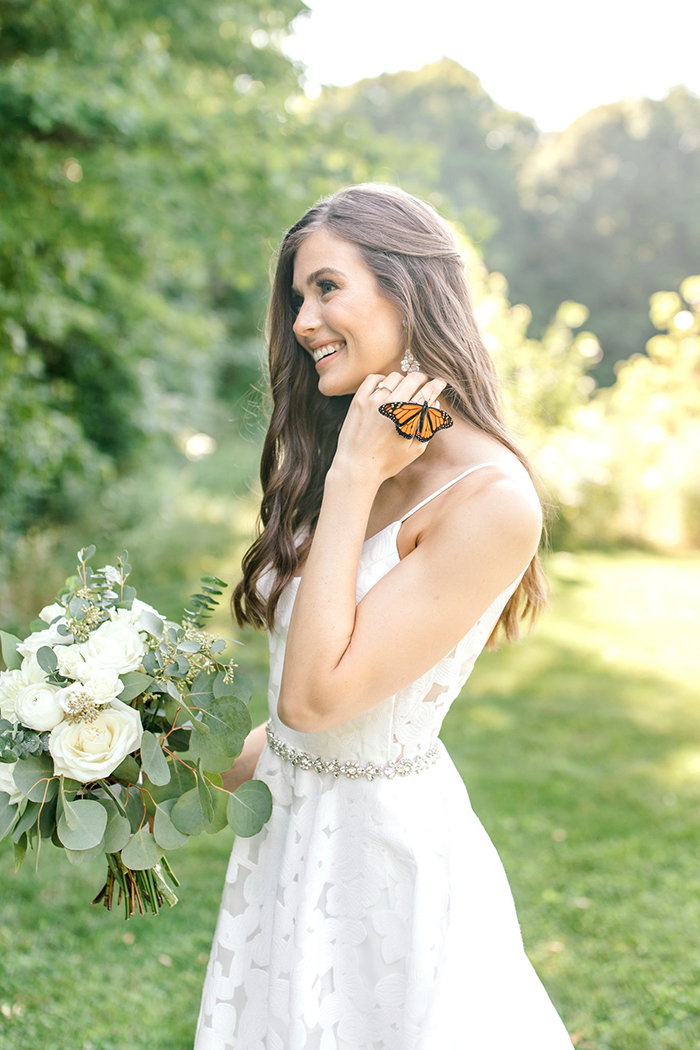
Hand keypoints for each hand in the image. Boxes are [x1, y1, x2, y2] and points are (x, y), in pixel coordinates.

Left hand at [333, 370, 448, 483]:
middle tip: (425, 382)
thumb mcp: (415, 449)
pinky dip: (382, 379)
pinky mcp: (358, 400)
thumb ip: (428, 425)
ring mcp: (372, 401)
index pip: (427, 392)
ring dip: (403, 380)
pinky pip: (373, 379)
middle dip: (422, 378)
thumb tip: (434, 402)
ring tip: (404, 387)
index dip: (437, 385)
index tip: (440, 382)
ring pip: (394, 377)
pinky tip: (385, 387)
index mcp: (407, 418)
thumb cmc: (388, 462)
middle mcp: (390, 405)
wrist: (356, 467)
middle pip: (412, 379)